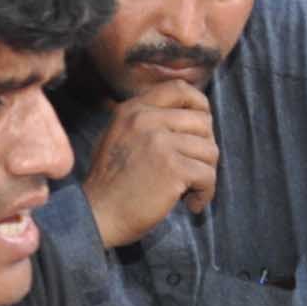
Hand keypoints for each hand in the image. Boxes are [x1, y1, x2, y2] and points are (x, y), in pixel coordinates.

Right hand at [84, 78, 219, 246]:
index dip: (199, 105)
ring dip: (206, 174)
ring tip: (189, 190)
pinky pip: (208, 175)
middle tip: (193, 170)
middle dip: (205, 148)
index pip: (180, 89)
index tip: (201, 129)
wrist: (96, 216)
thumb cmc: (110, 183)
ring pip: (210, 150)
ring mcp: (160, 142)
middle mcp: (146, 119)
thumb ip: (148, 122)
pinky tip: (191, 203)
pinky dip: (205, 193)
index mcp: (133, 109)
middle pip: (203, 122)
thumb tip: (191, 117)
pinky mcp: (173, 167)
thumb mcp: (120, 137)